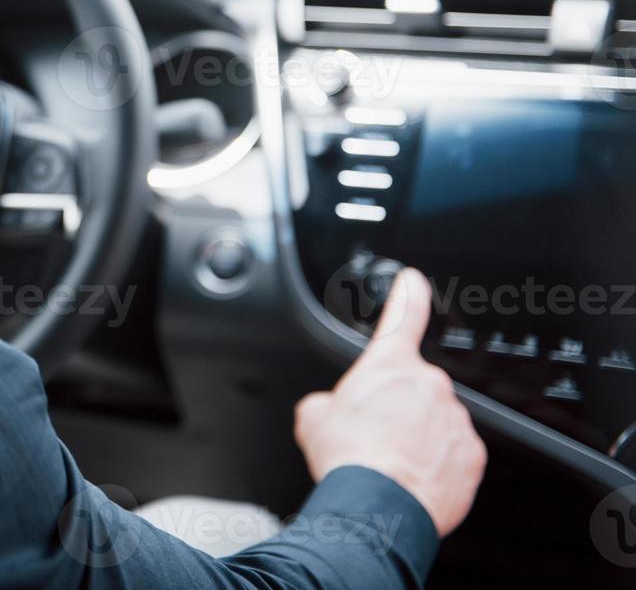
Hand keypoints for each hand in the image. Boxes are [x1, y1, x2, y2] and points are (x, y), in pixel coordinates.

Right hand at [294, 269, 486, 537]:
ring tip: (389, 465)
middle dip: (396, 409)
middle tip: (373, 437)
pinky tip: (410, 480)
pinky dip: (435, 466)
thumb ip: (328, 400)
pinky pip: (453, 454)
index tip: (414, 281)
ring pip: (434, 423)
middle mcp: (428, 384)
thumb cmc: (347, 457)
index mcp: (388, 365)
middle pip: (412, 389)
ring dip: (416, 439)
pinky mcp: (472, 456)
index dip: (408, 295)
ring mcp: (454, 419)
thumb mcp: (312, 416)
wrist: (378, 505)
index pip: (402, 316)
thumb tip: (330, 410)